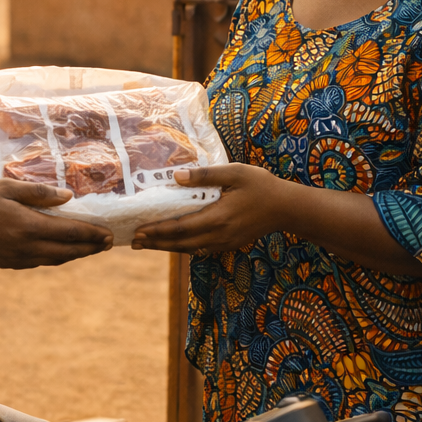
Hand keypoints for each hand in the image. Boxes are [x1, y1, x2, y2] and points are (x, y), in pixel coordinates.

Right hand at [0, 179, 112, 267]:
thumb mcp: (7, 187)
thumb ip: (39, 192)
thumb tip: (68, 197)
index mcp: (29, 226)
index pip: (71, 232)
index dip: (93, 234)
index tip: (109, 234)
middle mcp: (27, 247)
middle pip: (68, 252)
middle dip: (90, 248)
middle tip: (108, 243)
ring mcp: (17, 258)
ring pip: (55, 260)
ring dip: (75, 255)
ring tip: (90, 248)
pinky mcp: (8, 263)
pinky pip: (39, 262)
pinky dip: (55, 258)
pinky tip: (60, 251)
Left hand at [131, 164, 290, 253]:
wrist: (287, 208)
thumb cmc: (261, 186)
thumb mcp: (235, 173)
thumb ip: (205, 175)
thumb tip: (177, 176)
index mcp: (218, 218)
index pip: (180, 228)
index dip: (157, 231)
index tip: (139, 230)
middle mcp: (218, 235)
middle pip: (180, 243)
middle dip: (156, 243)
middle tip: (134, 241)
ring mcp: (224, 243)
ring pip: (189, 249)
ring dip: (167, 247)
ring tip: (147, 244)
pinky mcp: (229, 244)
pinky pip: (200, 249)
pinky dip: (183, 247)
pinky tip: (173, 243)